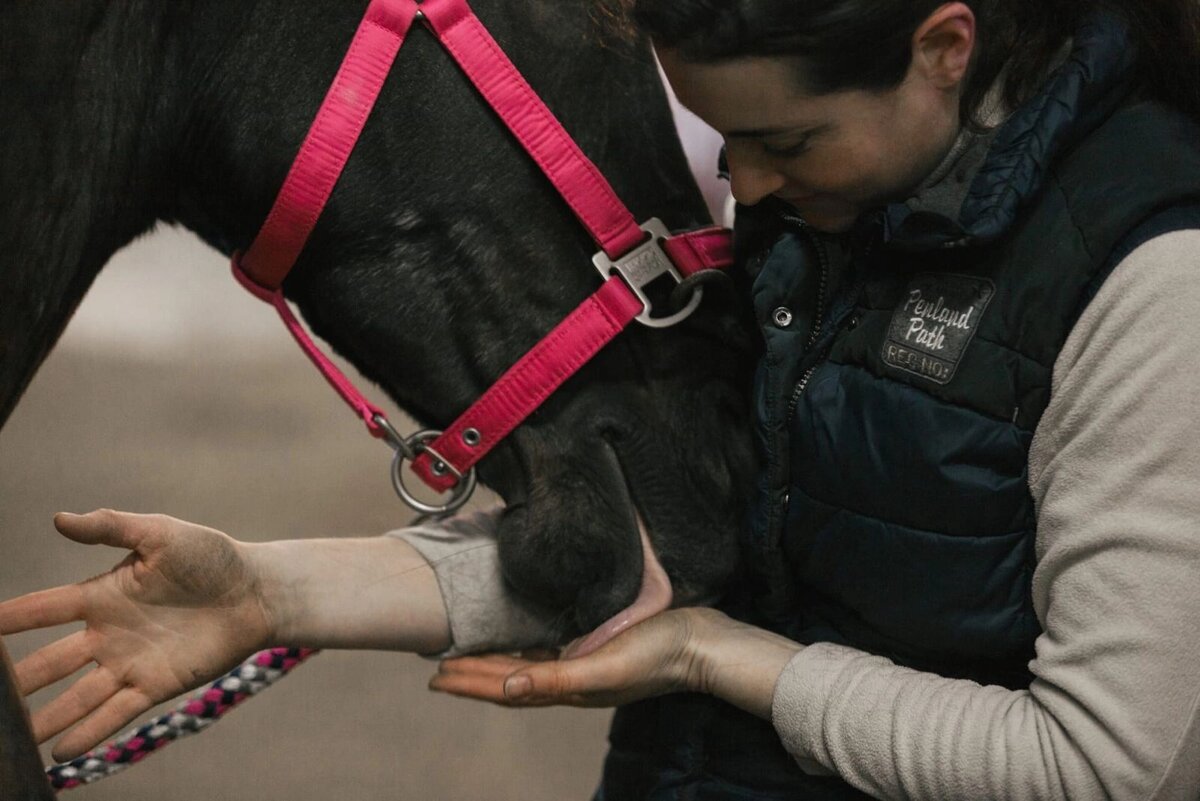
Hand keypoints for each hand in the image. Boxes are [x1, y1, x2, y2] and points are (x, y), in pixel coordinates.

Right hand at [0, 510, 272, 761]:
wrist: (256, 591)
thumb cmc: (211, 557)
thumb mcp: (159, 534)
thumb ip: (111, 528)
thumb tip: (59, 519)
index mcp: (101, 595)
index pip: (43, 611)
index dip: (9, 620)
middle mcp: (107, 635)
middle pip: (49, 662)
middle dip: (16, 680)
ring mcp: (129, 663)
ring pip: (75, 697)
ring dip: (44, 718)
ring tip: (13, 739)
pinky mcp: (156, 685)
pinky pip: (115, 712)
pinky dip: (88, 732)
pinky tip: (60, 753)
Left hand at [429, 608, 706, 708]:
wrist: (702, 644)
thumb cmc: (656, 653)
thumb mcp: (604, 667)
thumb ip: (556, 678)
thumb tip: (507, 687)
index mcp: (569, 686)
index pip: (507, 687)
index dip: (471, 682)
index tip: (436, 676)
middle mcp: (573, 678)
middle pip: (511, 679)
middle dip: (475, 675)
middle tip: (439, 668)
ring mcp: (587, 665)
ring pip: (529, 667)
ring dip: (497, 664)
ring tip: (471, 656)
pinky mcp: (602, 648)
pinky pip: (552, 654)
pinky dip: (528, 651)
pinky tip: (525, 640)